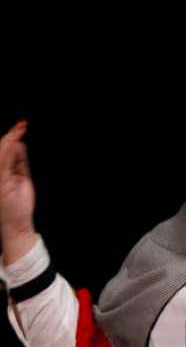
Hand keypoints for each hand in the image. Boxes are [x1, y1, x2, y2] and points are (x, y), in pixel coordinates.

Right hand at [0, 120, 36, 264]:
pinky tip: (16, 141)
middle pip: (2, 148)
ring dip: (11, 138)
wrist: (16, 222)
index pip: (5, 150)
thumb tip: (19, 143)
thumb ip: (19, 161)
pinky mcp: (1, 179)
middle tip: (22, 124)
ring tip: (21, 127)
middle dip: (12, 135)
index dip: (12, 137)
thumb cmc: (19, 203)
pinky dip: (9, 150)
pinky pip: (4, 161)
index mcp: (2, 170)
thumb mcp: (21, 177)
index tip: (21, 126)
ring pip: (2, 152)